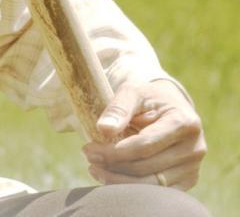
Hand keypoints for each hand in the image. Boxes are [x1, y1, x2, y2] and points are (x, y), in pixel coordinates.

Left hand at [82, 79, 205, 190]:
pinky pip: (158, 192)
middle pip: (147, 167)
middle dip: (113, 165)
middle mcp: (194, 148)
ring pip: (152, 185)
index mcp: (184, 122)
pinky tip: (112, 178)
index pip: (144, 145)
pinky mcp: (188, 180)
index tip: (89, 149)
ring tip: (96, 170)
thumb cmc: (149, 98)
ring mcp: (193, 167)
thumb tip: (104, 129)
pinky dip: (133, 188)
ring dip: (119, 180)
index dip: (114, 151)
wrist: (171, 106)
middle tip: (89, 158)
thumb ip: (119, 108)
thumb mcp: (134, 92)